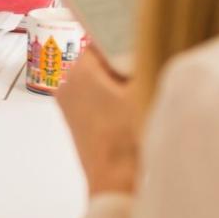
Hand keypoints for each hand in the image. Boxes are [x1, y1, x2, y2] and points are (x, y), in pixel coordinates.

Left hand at [55, 52, 139, 196]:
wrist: (116, 181)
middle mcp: (67, 84)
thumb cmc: (127, 140)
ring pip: (98, 77)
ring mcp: (68, 102)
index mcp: (79, 71)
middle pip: (100, 57)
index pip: (101, 37)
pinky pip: (95, 95)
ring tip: (137, 94)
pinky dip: (112, 97)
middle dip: (122, 61)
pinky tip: (129, 110)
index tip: (138, 42)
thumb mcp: (146, 89)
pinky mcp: (75, 118)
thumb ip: (146, 60)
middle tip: (143, 71)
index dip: (123, 38)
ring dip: (118, 81)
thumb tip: (151, 42)